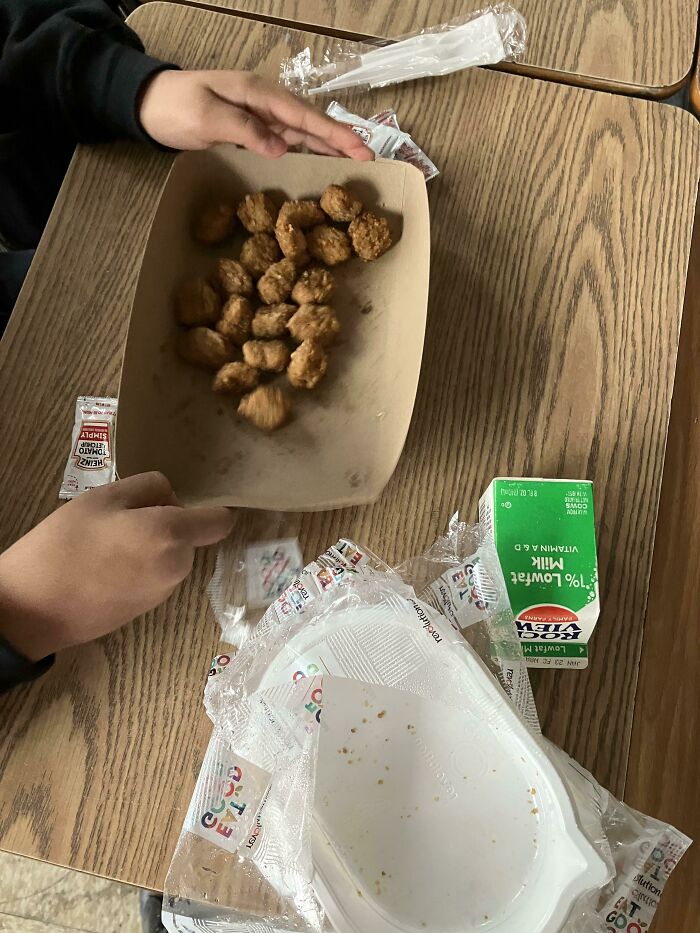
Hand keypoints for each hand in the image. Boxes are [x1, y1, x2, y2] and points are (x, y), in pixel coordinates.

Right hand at [0, 472, 233, 660]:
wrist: (34, 608)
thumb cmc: (65, 544)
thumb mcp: (103, 497)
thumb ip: (148, 487)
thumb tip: (170, 497)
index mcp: (171, 535)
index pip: (220, 522)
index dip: (212, 508)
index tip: (188, 501)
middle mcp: (177, 566)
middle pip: (189, 534)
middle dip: (165, 522)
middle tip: (120, 518)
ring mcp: (163, 592)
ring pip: (171, 555)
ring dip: (151, 544)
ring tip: (106, 542)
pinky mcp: (146, 610)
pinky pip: (155, 575)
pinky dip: (140, 566)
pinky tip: (103, 566)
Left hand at [138, 69, 372, 159]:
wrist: (147, 105)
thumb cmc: (175, 107)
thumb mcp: (206, 117)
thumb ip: (244, 130)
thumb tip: (280, 149)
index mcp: (258, 94)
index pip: (304, 116)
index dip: (334, 134)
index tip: (360, 149)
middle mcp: (265, 103)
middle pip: (311, 123)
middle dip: (341, 140)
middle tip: (370, 160)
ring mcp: (260, 116)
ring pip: (303, 133)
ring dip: (329, 147)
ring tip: (356, 162)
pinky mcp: (252, 130)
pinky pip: (288, 140)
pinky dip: (309, 150)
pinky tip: (322, 161)